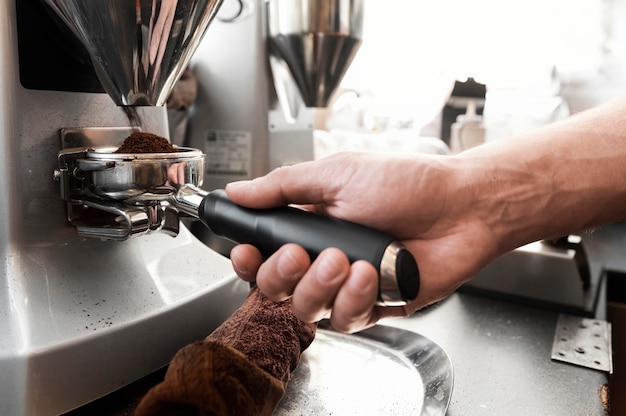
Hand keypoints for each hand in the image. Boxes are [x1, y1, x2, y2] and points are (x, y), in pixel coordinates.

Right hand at [226, 152, 501, 332]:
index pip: (262, 253)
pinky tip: (371, 275)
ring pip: (306, 309)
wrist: (461, 207)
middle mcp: (323, 258)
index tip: (246, 251)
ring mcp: (347, 285)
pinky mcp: (373, 306)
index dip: (248, 259)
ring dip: (320, 286)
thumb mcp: (338, 173)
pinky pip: (345, 319)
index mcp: (309, 226)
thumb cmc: (407, 184)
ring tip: (346, 260)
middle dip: (281, 274)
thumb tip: (239, 191)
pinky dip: (354, 299)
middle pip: (275, 288)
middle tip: (302, 254)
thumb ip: (283, 186)